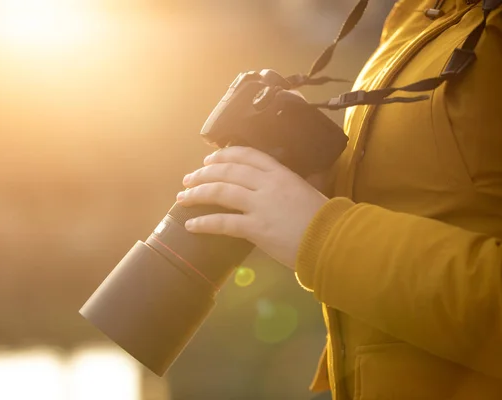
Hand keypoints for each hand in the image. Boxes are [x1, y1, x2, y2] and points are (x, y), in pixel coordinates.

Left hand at [176, 146, 327, 269]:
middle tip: (188, 179)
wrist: (333, 240)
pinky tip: (191, 224)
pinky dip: (204, 222)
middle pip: (227, 171)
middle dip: (203, 174)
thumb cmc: (325, 218)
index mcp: (281, 173)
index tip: (209, 159)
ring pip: (221, 192)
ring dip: (197, 194)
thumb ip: (293, 184)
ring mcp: (260, 205)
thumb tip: (290, 181)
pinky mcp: (256, 228)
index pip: (247, 156)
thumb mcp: (309, 191)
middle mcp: (267, 184)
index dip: (224, 156)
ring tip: (182, 197)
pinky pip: (223, 222)